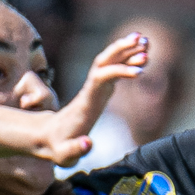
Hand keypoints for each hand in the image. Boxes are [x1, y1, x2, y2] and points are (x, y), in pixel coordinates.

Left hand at [31, 32, 151, 166]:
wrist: (48, 138)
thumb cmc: (57, 147)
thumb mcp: (63, 155)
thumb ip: (74, 150)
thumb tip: (88, 142)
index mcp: (85, 102)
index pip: (100, 78)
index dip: (118, 71)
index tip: (139, 72)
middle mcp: (90, 90)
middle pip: (103, 62)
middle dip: (122, 49)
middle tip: (142, 40)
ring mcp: (94, 88)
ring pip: (109, 62)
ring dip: (126, 50)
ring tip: (147, 42)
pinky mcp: (99, 91)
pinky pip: (113, 70)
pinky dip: (126, 60)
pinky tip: (141, 55)